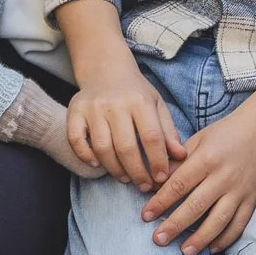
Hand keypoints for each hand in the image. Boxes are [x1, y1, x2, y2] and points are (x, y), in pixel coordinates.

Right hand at [67, 58, 185, 191]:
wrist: (105, 68)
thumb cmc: (135, 91)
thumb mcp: (156, 105)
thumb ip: (168, 132)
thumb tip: (180, 157)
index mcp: (139, 101)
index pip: (151, 137)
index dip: (157, 161)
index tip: (161, 178)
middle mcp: (115, 104)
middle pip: (126, 147)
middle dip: (137, 172)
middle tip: (143, 185)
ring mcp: (92, 108)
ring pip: (102, 148)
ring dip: (114, 169)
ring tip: (124, 178)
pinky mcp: (75, 111)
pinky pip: (76, 140)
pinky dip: (85, 156)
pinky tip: (97, 164)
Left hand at [139, 61, 255, 254]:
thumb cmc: (224, 134)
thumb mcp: (198, 140)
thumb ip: (177, 162)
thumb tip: (153, 183)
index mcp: (207, 158)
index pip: (179, 184)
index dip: (161, 201)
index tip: (145, 216)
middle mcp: (224, 176)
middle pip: (196, 205)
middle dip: (175, 225)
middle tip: (158, 239)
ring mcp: (240, 190)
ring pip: (219, 219)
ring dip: (201, 238)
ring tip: (184, 252)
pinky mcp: (252, 199)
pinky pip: (239, 223)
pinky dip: (226, 238)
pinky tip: (212, 248)